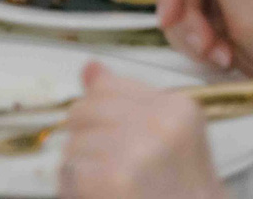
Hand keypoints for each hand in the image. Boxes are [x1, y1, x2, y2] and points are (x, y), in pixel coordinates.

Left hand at [55, 64, 226, 198]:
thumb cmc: (184, 192)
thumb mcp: (173, 141)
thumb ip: (130, 103)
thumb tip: (91, 66)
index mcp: (177, 108)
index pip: (105, 87)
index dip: (104, 119)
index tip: (127, 145)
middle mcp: (159, 123)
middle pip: (83, 111)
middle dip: (91, 141)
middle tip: (122, 171)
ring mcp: (134, 151)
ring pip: (73, 143)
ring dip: (85, 168)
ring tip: (119, 187)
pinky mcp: (110, 179)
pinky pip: (68, 171)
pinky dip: (77, 188)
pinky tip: (107, 195)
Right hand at [157, 0, 252, 99]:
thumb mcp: (252, 12)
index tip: (169, 19)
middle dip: (187, 19)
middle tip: (204, 48)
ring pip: (184, 7)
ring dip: (194, 37)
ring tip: (219, 58)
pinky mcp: (228, 17)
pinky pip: (194, 25)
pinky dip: (202, 45)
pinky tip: (222, 59)